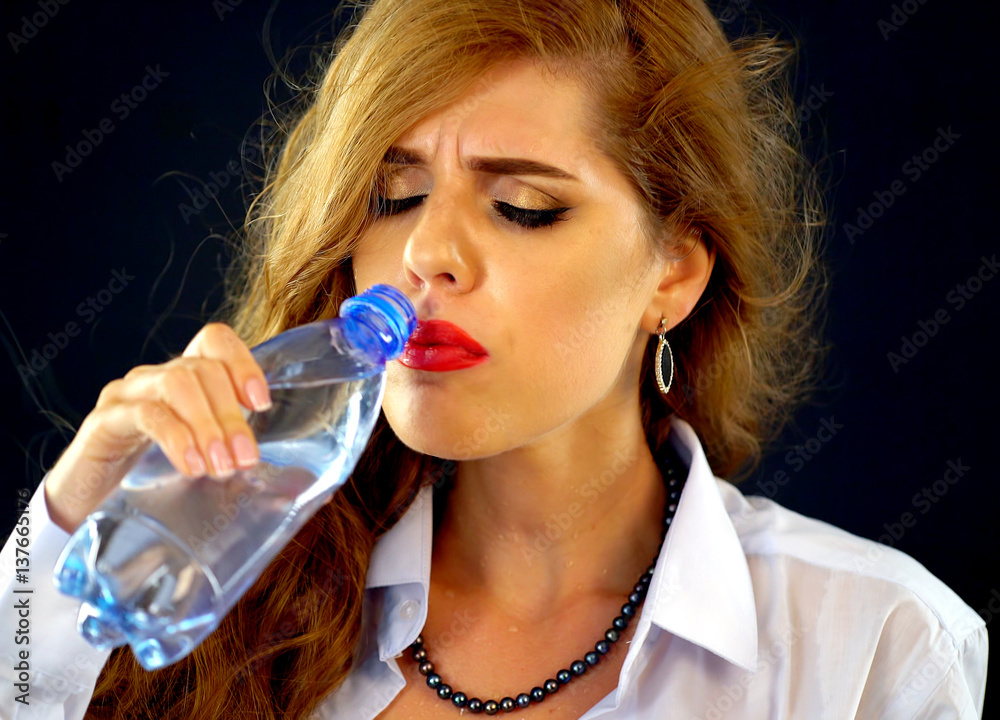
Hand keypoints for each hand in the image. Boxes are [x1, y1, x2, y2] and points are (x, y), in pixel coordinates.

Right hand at [42, 322, 271, 534]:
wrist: (87, 503)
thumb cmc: (153, 478)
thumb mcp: (202, 457)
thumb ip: (237, 453)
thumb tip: (300, 481)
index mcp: (184, 378)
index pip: (214, 340)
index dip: (242, 362)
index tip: (260, 402)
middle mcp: (155, 377)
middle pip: (201, 369)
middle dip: (231, 414)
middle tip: (245, 458)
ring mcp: (126, 395)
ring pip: (177, 385)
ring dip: (207, 426)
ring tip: (221, 466)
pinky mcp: (104, 422)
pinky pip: (145, 414)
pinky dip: (175, 439)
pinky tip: (191, 466)